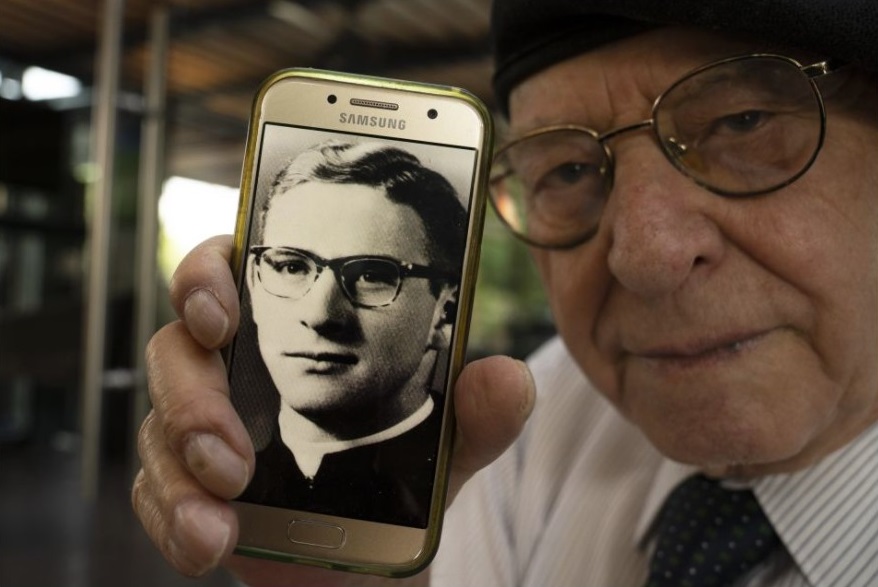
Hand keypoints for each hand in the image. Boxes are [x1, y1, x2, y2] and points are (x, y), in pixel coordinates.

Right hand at [132, 235, 535, 586]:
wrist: (371, 555)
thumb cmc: (401, 475)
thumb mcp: (447, 441)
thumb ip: (478, 411)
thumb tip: (506, 378)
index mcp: (285, 328)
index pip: (226, 273)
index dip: (205, 277)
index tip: (221, 313)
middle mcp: (233, 372)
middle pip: (177, 349)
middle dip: (193, 395)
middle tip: (231, 448)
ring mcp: (202, 430)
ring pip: (157, 423)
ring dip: (183, 464)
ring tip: (228, 502)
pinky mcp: (186, 490)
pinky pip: (152, 492)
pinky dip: (174, 517)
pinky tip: (209, 538)